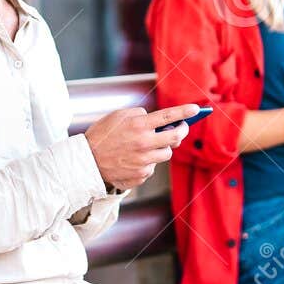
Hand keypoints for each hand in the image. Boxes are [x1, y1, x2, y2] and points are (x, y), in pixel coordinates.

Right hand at [84, 103, 200, 191]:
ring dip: (162, 147)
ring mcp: (143, 162)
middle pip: (175, 138)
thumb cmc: (101, 135)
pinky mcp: (141, 175)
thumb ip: (139, 115)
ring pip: (166, 154)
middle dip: (182, 131)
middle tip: (181, 128)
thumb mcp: (117, 116)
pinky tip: (134, 159)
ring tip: (148, 145)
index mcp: (138, 126)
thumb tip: (154, 119)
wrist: (87, 161)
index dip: (184, 112)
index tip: (196, 109)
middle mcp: (144, 144)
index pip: (168, 117)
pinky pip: (153, 167)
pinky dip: (148, 162)